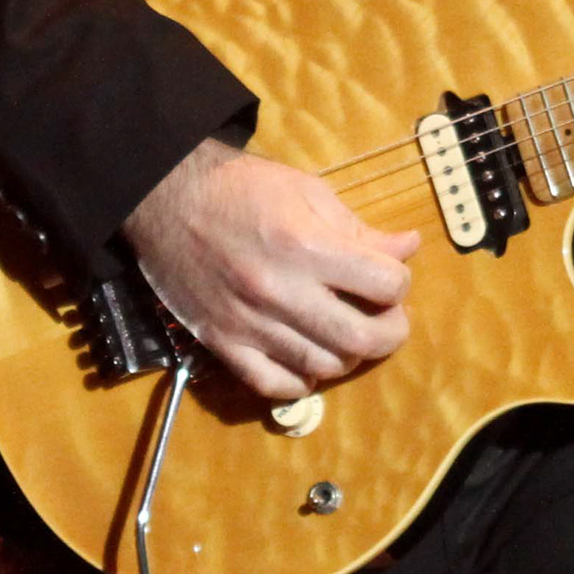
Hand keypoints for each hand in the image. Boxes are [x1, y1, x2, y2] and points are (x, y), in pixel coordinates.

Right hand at [120, 138, 421, 398]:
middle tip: (386, 318)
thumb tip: (408, 249)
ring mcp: (249, 324)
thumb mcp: (307, 191)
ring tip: (346, 333)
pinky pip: (274, 386)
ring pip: (322, 366)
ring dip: (348, 355)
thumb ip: (358, 227)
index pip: (385, 284)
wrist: (165, 198)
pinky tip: (308, 359)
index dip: (399, 282)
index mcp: (306, 245)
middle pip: (361, 338)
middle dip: (390, 332)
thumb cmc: (241, 187)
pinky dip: (301, 382)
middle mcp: (280, 291)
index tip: (390, 277)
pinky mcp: (223, 343)